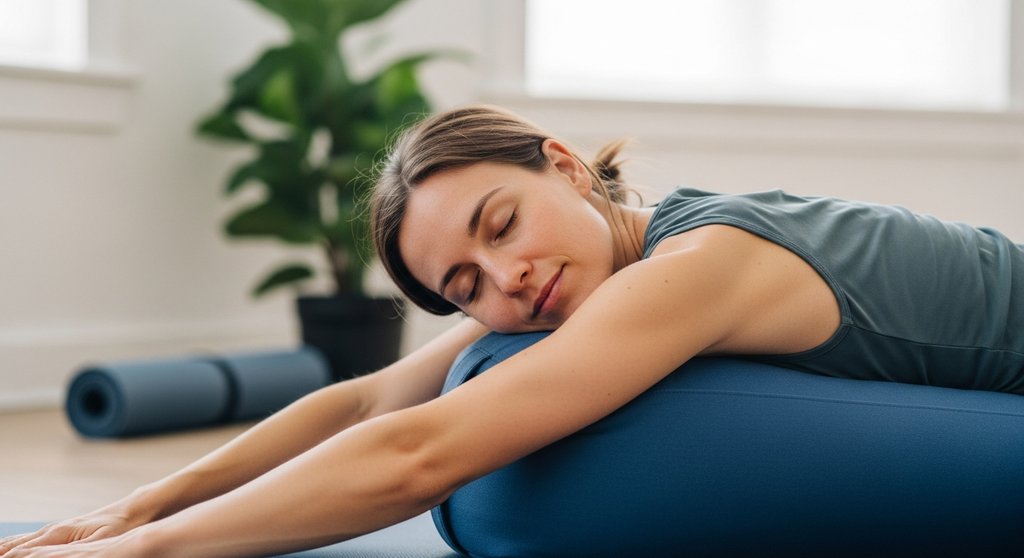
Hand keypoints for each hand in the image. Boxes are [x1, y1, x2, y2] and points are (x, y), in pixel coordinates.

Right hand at [0, 509, 136, 556]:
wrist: (132, 510)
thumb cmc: (120, 525)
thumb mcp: (98, 541)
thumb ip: (70, 552)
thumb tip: (43, 556)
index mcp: (58, 533)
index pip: (19, 552)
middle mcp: (51, 530)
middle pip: (11, 546)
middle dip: (0, 554)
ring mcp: (53, 530)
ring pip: (16, 542)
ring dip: (3, 551)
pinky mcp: (59, 533)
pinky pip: (26, 541)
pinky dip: (12, 548)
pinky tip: (7, 553)